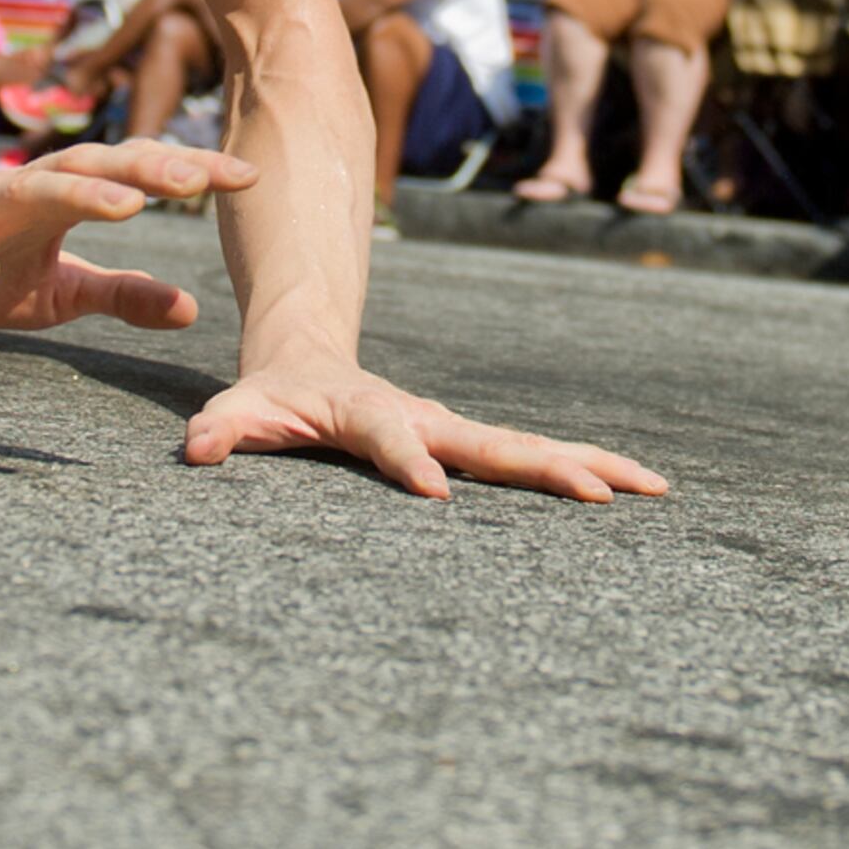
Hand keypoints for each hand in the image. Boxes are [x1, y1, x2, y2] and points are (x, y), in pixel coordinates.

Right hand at [0, 141, 260, 339]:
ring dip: (77, 193)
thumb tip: (191, 309)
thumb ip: (120, 293)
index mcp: (55, 199)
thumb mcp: (57, 291)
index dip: (185, 170)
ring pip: (24, 191)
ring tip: (128, 204)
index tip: (247, 176)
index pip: (128, 173)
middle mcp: (17, 194)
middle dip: (144, 169)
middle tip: (200, 180)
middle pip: (87, 167)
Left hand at [185, 358, 666, 502]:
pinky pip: (530, 457)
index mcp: (368, 413)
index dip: (407, 463)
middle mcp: (423, 418)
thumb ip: (219, 427)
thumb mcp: (238, 409)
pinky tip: (633, 490)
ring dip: (588, 464)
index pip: (389, 440)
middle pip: (490, 442)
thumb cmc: (271, 394)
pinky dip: (583, 468)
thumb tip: (196, 450)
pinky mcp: (468, 443)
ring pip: (527, 446)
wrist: (309, 352)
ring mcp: (452, 430)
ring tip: (653, 488)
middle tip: (600, 492)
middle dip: (545, 465)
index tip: (435, 495)